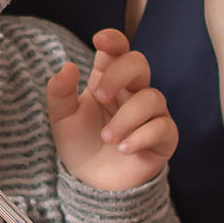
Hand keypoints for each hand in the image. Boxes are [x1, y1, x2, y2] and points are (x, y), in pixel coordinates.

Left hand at [47, 28, 175, 190]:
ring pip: (152, 97)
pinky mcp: (164, 137)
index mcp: (108, 80)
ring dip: (126, 117)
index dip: (114, 40)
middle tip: (99, 96)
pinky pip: (163, 127)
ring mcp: (152, 113)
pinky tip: (123, 148)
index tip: (100, 40)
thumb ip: (59, 92)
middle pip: (139, 63)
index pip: (118, 51)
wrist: (93, 182)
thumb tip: (67, 66)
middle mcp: (133, 91)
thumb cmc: (80, 144)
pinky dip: (141, 137)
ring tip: (107, 138)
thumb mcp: (62, 118)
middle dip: (119, 74)